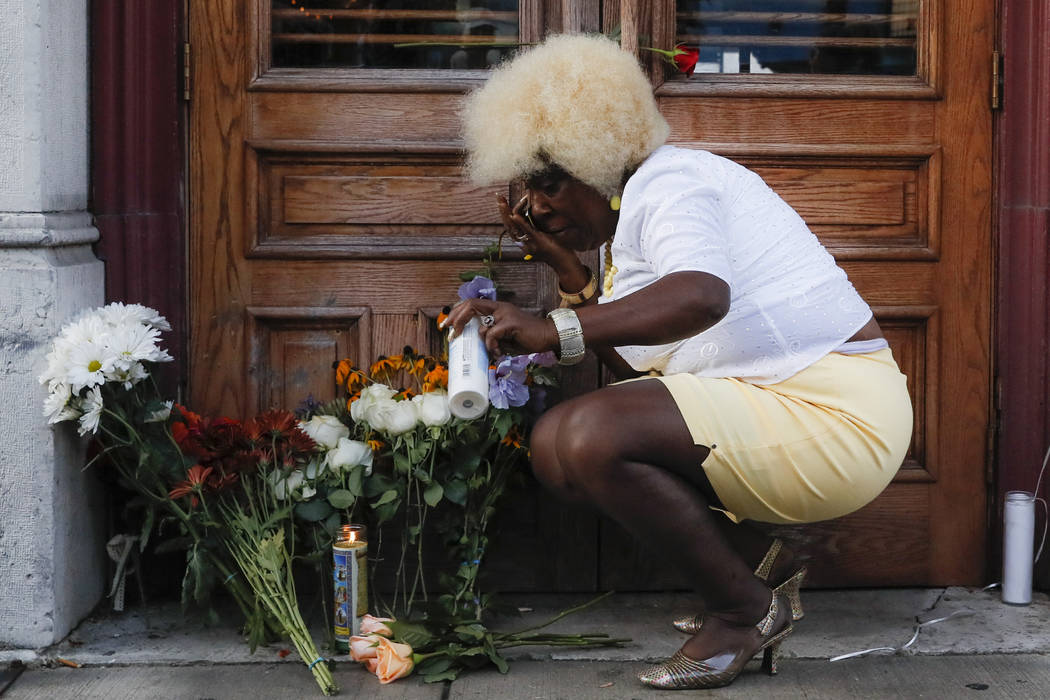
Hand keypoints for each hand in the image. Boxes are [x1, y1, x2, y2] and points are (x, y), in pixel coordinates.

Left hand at [440, 298, 557, 356]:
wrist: (548, 336)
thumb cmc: (526, 338)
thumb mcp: (504, 338)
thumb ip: (491, 337)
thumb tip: (476, 347)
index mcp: (496, 309)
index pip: (470, 304)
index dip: (456, 313)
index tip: (447, 326)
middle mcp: (499, 308)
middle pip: (470, 305)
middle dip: (456, 319)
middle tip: (451, 334)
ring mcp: (505, 314)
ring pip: (482, 326)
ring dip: (482, 343)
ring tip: (492, 352)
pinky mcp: (511, 323)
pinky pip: (492, 335)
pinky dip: (492, 346)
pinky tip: (498, 353)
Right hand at [499, 195, 581, 276]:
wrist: (564, 263)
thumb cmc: (556, 250)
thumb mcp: (543, 237)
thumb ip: (535, 229)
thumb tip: (532, 215)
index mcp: (523, 242)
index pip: (510, 226)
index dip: (505, 214)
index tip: (501, 201)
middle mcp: (524, 243)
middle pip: (508, 226)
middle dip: (502, 211)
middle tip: (498, 197)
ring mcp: (530, 242)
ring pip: (514, 228)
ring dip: (507, 214)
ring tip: (502, 203)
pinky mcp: (538, 241)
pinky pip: (527, 231)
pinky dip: (519, 223)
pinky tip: (514, 215)